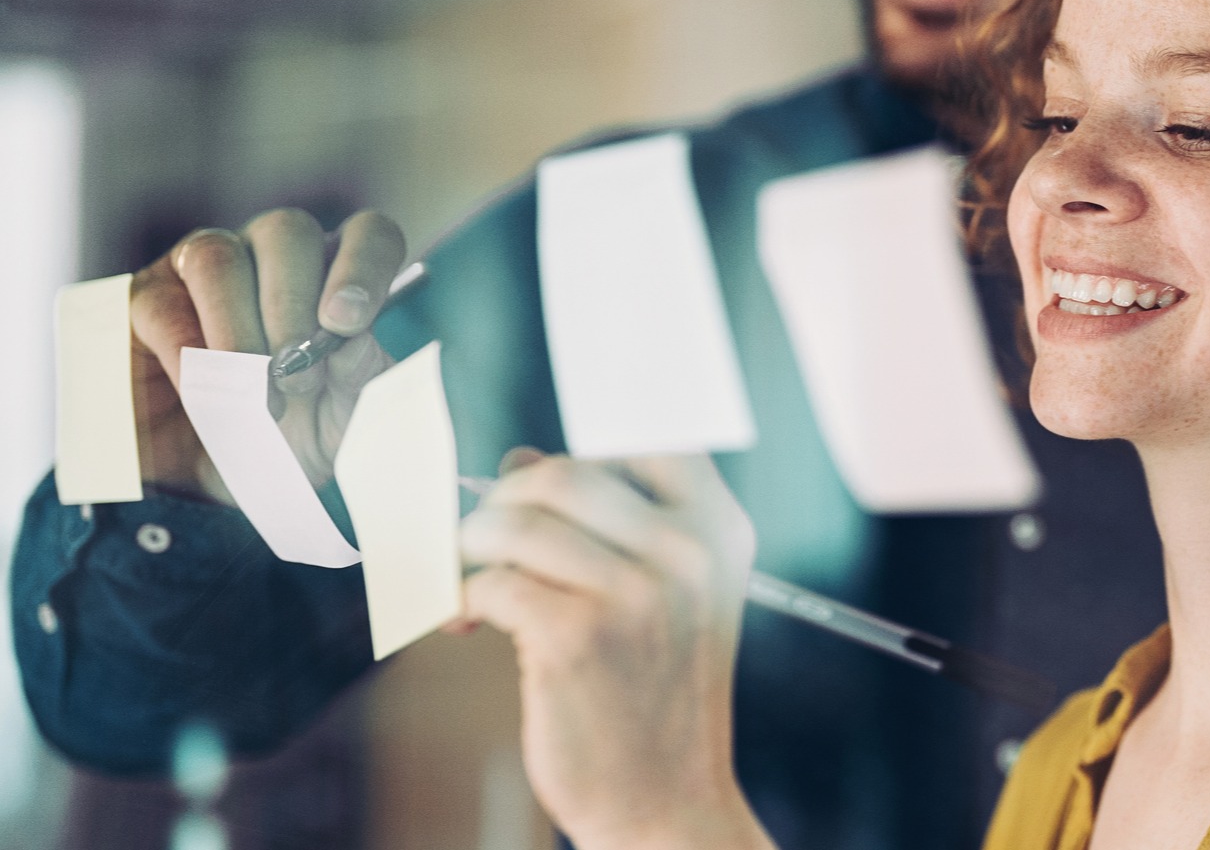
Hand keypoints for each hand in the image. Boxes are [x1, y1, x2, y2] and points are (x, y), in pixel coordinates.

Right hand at [130, 209, 405, 501]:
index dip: (362, 267)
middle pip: (286, 232)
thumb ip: (361, 379)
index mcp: (338, 273)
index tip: (348, 324)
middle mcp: (274, 254)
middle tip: (297, 378)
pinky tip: (205, 394)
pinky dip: (187, 354)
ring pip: (217, 257)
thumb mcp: (344, 419)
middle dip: (292, 307)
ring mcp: (206, 266)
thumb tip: (353, 345)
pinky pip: (163, 305)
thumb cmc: (299, 435)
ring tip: (253, 392)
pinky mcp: (149, 297)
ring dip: (237, 327)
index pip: (367, 234)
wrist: (222, 482)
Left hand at [459, 451, 770, 849]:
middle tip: (486, 539)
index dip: (582, 444)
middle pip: (563, 471)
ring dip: (472, 547)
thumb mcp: (671, 596)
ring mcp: (637, 593)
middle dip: (504, 501)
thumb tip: (517, 462)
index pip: (647, 437)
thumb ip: (612, 523)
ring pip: (516, 522)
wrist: (666, 800)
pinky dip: (462, 598)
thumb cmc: (654, 693)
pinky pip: (492, 583)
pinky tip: (469, 623)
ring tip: (471, 577)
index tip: (540, 478)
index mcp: (719, 531)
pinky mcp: (578, 638)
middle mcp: (689, 551)